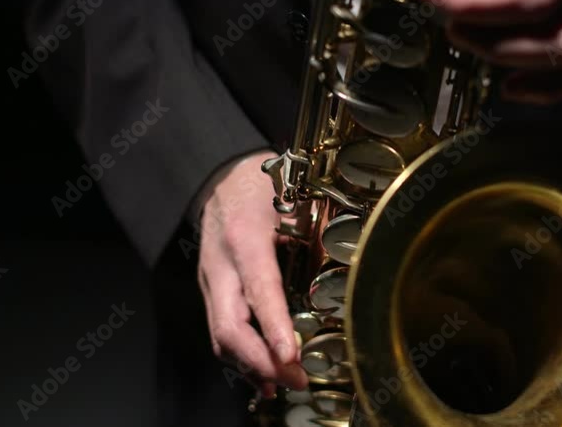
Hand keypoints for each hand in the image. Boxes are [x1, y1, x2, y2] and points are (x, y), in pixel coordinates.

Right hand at [197, 150, 307, 397]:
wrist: (218, 178)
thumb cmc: (258, 185)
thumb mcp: (293, 199)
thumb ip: (319, 234)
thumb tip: (350, 268)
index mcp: (244, 240)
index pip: (258, 291)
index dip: (274, 328)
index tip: (291, 356)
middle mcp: (221, 267)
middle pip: (229, 328)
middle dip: (262, 362)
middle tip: (296, 379)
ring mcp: (211, 282)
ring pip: (222, 337)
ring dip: (252, 367)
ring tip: (284, 384)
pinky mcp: (211, 292)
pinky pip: (220, 332)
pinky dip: (241, 359)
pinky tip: (263, 376)